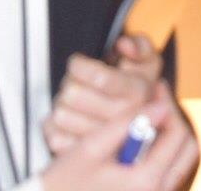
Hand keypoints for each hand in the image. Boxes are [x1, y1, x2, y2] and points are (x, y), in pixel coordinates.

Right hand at [39, 80, 198, 190]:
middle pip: (187, 150)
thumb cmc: (66, 182)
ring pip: (179, 162)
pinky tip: (138, 140)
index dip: (168, 105)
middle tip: (154, 101)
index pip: (176, 134)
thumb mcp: (91, 148)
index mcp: (146, 180)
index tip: (155, 86)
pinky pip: (167, 173)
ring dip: (168, 137)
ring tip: (146, 117)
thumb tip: (159, 105)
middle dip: (173, 121)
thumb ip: (126, 124)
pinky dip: (160, 153)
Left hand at [44, 36, 163, 155]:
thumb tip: (125, 46)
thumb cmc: (134, 87)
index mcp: (138, 93)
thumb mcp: (146, 60)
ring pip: (61, 112)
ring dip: (63, 104)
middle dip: (71, 83)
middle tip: (79, 85)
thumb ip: (139, 46)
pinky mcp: (83, 155)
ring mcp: (104, 140)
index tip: (78, 66)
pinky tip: (69, 120)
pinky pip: (53, 134)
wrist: (137, 127)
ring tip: (76, 104)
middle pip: (74, 93)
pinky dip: (54, 124)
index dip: (79, 66)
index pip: (99, 77)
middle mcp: (123, 119)